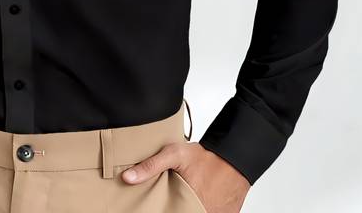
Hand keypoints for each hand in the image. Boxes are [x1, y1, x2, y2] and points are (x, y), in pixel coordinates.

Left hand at [121, 141, 250, 212]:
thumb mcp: (174, 154)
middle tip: (175, 200)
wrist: (234, 158)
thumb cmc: (204, 156)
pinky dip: (203, 209)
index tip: (161, 207)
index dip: (165, 210)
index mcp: (187, 204)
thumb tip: (127, 178)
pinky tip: (198, 201)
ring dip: (190, 209)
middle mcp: (202, 212)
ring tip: (186, 199)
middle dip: (176, 209)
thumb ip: (150, 166)